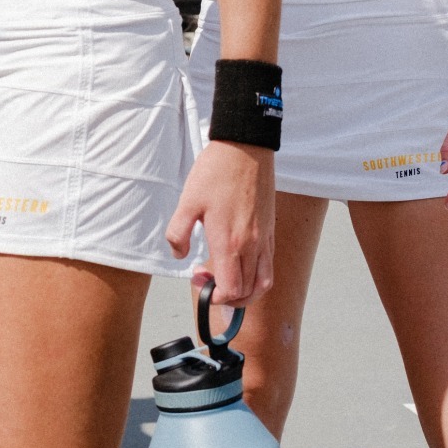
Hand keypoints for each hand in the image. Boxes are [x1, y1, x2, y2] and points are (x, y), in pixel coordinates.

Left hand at [166, 140, 273, 306]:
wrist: (245, 148)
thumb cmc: (215, 173)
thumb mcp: (187, 201)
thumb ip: (178, 233)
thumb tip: (179, 255)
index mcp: (229, 242)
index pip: (230, 290)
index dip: (215, 297)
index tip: (200, 280)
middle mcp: (251, 246)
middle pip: (247, 293)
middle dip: (227, 298)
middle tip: (208, 279)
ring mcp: (264, 239)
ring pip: (262, 284)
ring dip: (246, 293)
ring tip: (227, 281)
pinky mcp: (270, 230)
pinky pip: (268, 266)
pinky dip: (257, 278)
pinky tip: (239, 264)